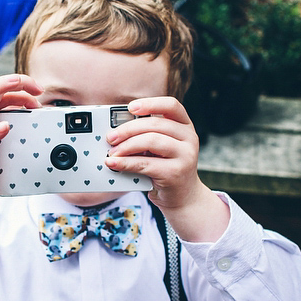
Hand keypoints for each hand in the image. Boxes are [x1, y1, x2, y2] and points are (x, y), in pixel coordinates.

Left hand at [104, 96, 228, 241]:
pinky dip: (125, 163)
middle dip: (128, 129)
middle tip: (110, 137)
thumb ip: (147, 135)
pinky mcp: (175, 173)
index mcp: (185, 126)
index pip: (171, 105)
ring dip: (126, 146)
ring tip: (112, 152)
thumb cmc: (167, 168)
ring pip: (150, 141)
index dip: (150, 103)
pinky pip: (145, 163)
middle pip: (155, 124)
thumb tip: (116, 130)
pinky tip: (114, 164)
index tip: (130, 108)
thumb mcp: (162, 148)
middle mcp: (189, 138)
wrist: (183, 197)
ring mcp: (185, 155)